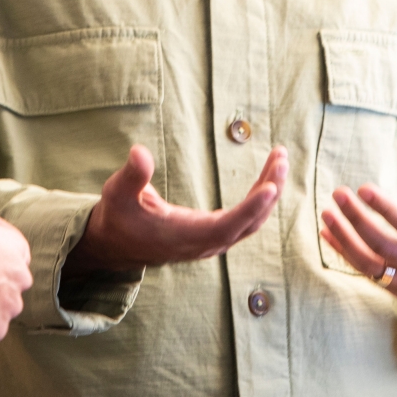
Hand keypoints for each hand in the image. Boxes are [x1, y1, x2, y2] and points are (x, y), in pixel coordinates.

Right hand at [66, 145, 286, 273]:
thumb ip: (132, 175)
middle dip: (269, 191)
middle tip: (280, 158)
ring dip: (268, 193)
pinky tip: (267, 179)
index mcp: (184, 236)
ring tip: (278, 160)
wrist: (116, 244)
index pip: (226, 226)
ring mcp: (211, 242)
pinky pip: (245, 220)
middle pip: (248, 223)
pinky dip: (260, 200)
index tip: (271, 188)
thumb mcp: (118, 193)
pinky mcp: (213, 236)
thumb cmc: (118, 216)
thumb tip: (139, 152)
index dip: (250, 209)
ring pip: (250, 222)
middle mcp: (204, 244)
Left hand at [318, 143, 396, 315]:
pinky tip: (328, 233)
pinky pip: (367, 274)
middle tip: (339, 194)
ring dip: (344, 239)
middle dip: (356, 220)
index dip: (386, 210)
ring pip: (369, 265)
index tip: (364, 188)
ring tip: (326, 213)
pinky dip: (345, 254)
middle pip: (383, 247)